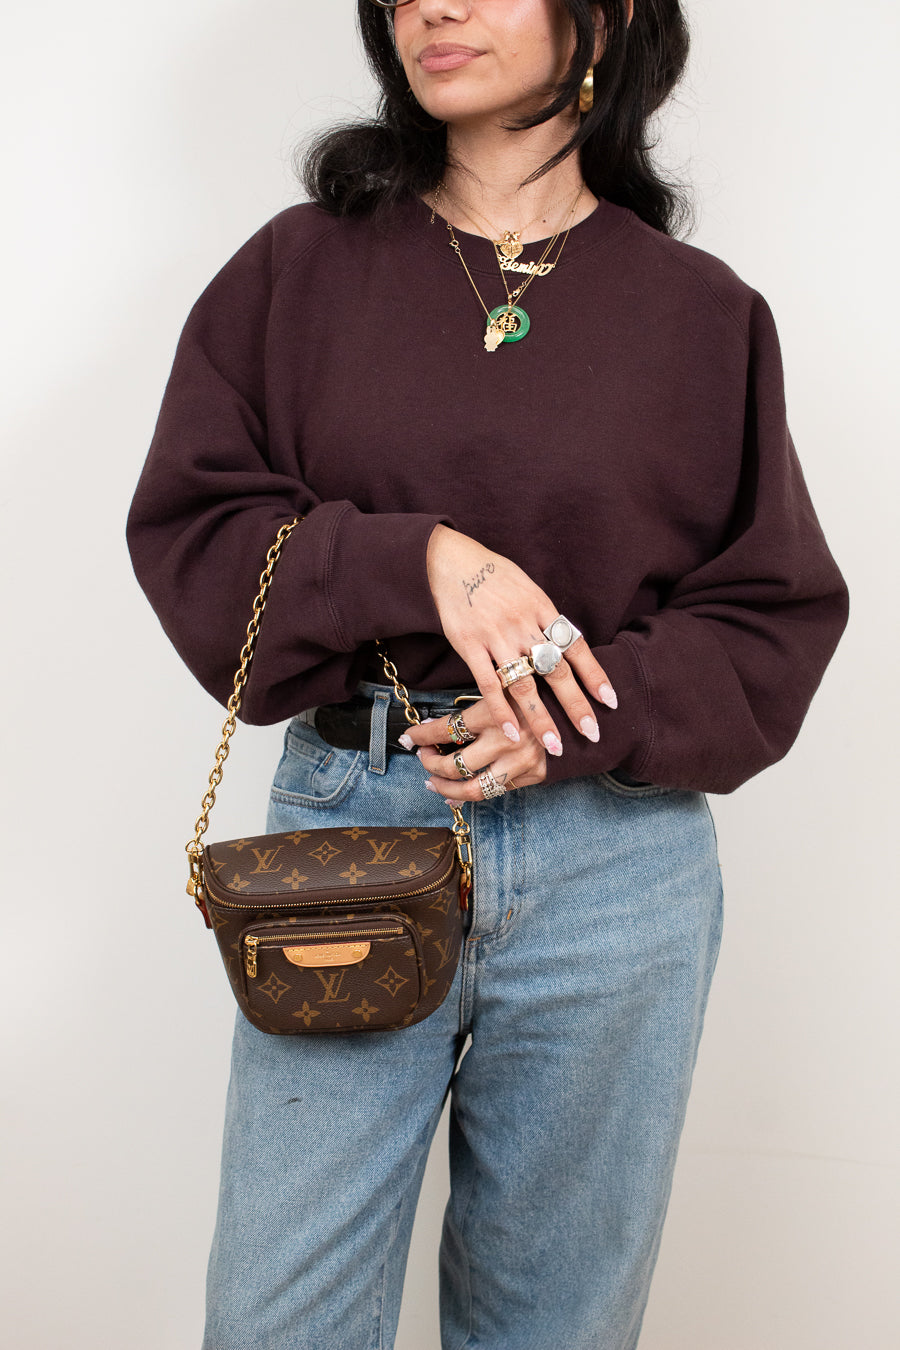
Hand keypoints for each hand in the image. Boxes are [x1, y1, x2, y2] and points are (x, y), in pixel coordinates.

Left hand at [401, 699, 546, 800]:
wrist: (579, 707)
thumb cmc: (534, 692)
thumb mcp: (501, 687)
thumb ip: (471, 707)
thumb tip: (432, 728)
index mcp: (494, 713)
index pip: (444, 729)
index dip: (420, 735)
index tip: (408, 738)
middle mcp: (506, 740)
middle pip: (453, 765)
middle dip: (429, 764)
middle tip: (422, 758)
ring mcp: (521, 761)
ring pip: (472, 789)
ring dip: (446, 789)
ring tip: (433, 783)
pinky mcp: (534, 775)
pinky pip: (495, 791)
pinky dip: (473, 796)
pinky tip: (458, 793)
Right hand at [426, 524, 616, 756]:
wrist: (452, 562)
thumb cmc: (493, 576)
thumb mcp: (528, 589)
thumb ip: (545, 618)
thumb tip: (566, 645)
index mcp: (542, 609)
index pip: (575, 647)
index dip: (595, 675)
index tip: (610, 701)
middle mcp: (524, 625)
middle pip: (556, 671)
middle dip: (576, 705)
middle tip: (592, 733)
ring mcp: (496, 637)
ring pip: (524, 684)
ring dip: (541, 718)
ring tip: (555, 745)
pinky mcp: (470, 646)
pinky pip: (488, 684)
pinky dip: (501, 710)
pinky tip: (513, 732)